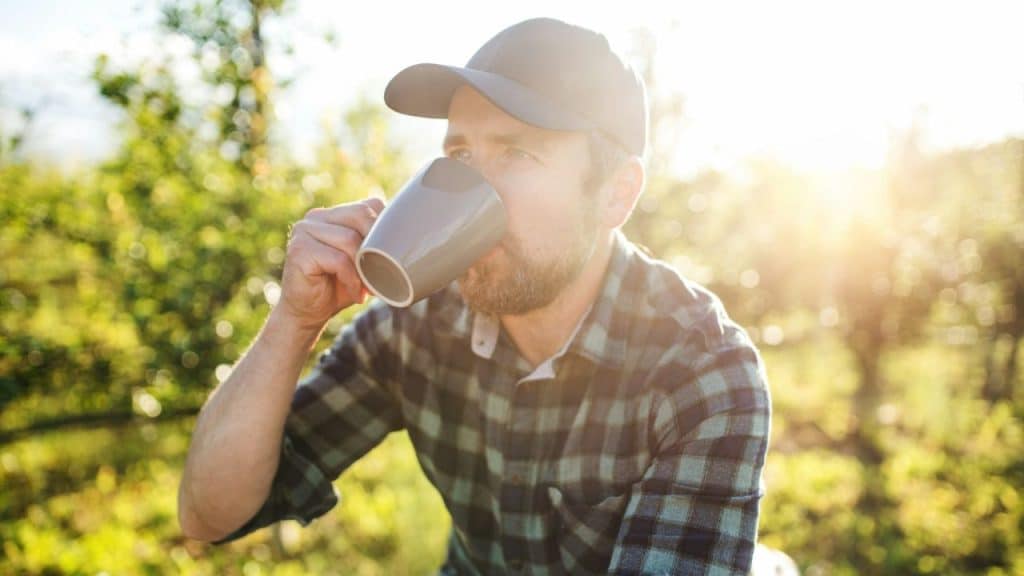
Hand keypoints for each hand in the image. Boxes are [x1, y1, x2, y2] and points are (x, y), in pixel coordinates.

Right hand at [276, 197, 384, 329]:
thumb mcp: (364, 263)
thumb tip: (416, 240)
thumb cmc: (339, 287)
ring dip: (365, 268)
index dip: (386, 229)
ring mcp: (304, 230)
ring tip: (368, 288)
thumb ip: (379, 245)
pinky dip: (352, 280)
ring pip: (350, 239)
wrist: (307, 313)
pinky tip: (356, 294)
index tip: (393, 255)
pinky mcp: (299, 249)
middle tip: (383, 273)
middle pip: (361, 215)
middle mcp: (316, 216)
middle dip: (378, 246)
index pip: (369, 205)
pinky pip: (339, 260)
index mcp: (333, 214)